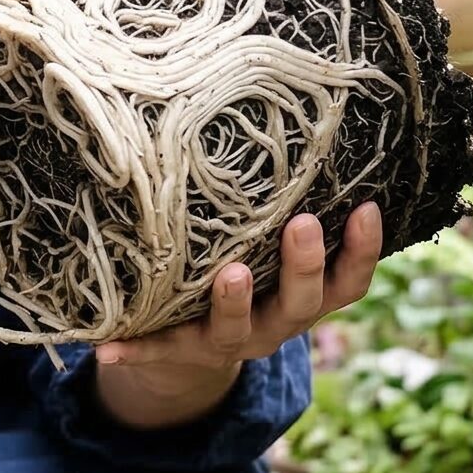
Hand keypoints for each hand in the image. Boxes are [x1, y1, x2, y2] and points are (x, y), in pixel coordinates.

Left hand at [91, 202, 383, 427]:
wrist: (196, 349)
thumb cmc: (248, 274)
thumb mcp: (273, 253)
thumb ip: (285, 210)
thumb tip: (297, 122)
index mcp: (304, 300)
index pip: (348, 282)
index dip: (363, 251)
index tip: (367, 208)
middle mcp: (276, 324)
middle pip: (301, 303)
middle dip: (304, 265)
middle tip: (300, 223)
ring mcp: (229, 341)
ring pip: (238, 328)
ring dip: (233, 302)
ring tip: (229, 274)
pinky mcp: (181, 351)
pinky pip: (157, 350)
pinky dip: (134, 350)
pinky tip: (105, 348)